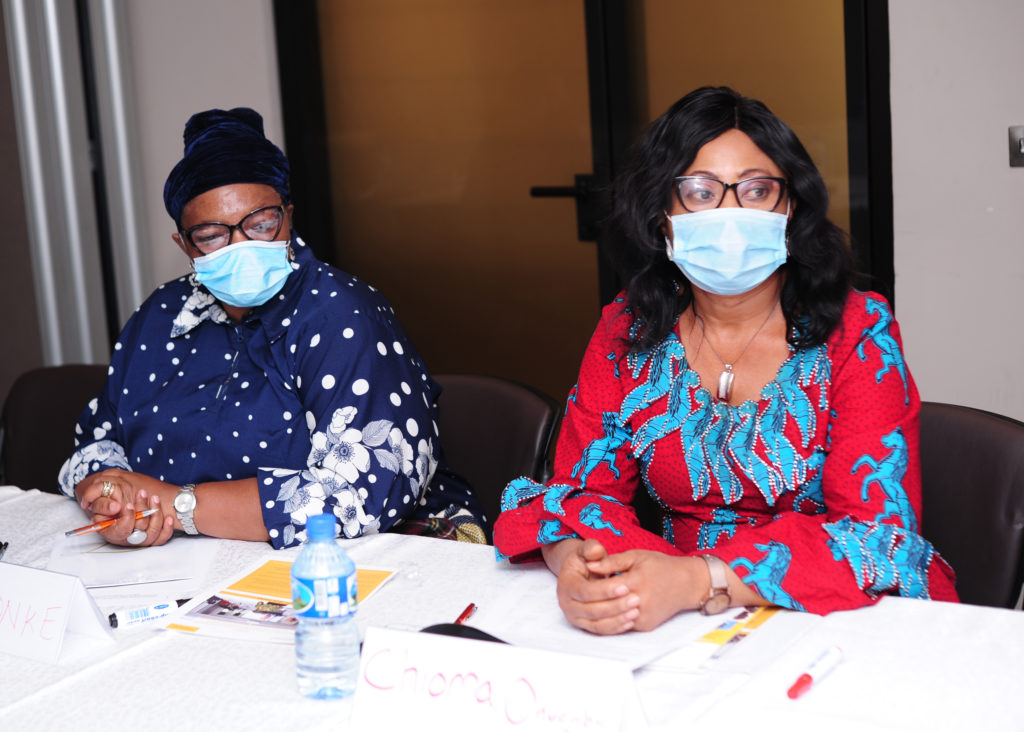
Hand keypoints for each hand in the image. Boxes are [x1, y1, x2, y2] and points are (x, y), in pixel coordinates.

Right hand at [73, 469, 175, 546]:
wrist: (121, 494)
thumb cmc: (110, 494)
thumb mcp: (100, 491)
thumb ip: (96, 495)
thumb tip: (96, 503)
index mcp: (110, 530)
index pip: (119, 531)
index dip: (126, 519)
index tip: (128, 505)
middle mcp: (126, 536)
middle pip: (138, 529)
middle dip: (142, 510)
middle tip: (142, 493)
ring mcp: (140, 537)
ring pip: (151, 532)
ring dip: (155, 514)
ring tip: (154, 498)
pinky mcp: (153, 536)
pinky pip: (162, 538)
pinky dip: (166, 528)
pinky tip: (168, 517)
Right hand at [543, 538, 641, 634]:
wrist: (581, 573)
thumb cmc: (587, 560)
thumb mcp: (587, 550)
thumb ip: (592, 548)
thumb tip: (596, 552)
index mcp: (565, 584)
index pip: (585, 592)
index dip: (605, 590)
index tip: (625, 586)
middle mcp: (566, 604)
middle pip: (591, 611)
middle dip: (615, 606)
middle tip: (636, 600)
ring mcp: (574, 617)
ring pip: (596, 624)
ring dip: (617, 620)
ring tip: (635, 611)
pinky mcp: (584, 625)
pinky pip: (600, 631)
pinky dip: (615, 628)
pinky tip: (630, 621)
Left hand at [581, 549, 708, 630]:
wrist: (686, 583)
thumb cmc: (660, 566)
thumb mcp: (636, 556)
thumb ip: (612, 562)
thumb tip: (589, 565)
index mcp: (637, 581)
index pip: (607, 588)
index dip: (592, 585)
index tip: (581, 580)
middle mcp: (641, 602)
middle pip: (608, 606)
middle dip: (593, 601)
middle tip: (580, 596)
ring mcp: (644, 617)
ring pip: (613, 619)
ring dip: (601, 613)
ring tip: (589, 603)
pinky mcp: (646, 626)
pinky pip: (623, 626)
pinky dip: (613, 619)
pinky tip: (605, 610)